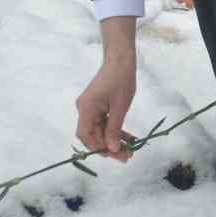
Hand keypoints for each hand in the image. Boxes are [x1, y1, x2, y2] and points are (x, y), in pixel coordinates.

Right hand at [75, 18, 137, 161]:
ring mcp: (91, 108)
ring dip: (115, 140)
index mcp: (86, 109)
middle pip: (93, 135)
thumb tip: (111, 149)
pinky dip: (116, 130)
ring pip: (101, 131)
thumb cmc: (121, 79)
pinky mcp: (98, 106)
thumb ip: (114, 129)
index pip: (86, 136)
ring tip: (131, 150)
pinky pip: (105, 123)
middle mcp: (85, 110)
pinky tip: (130, 139)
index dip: (99, 148)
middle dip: (109, 147)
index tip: (115, 155)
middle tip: (126, 156)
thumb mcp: (120, 107)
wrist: (121, 59)